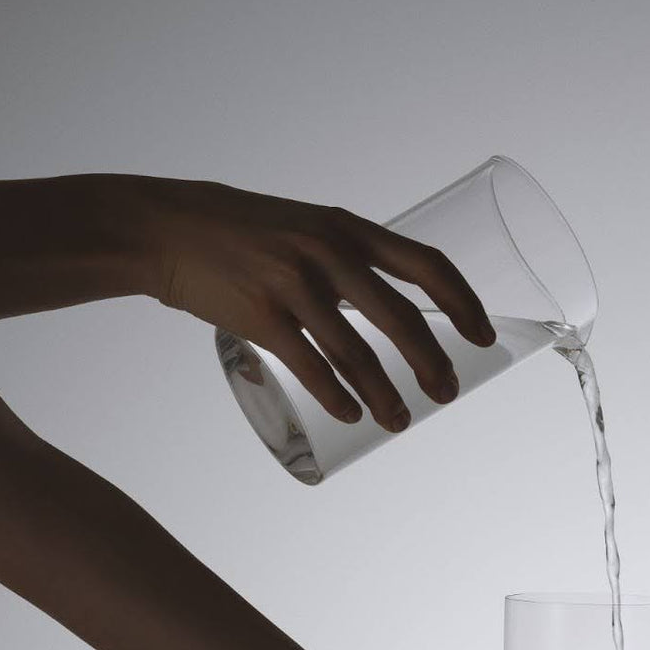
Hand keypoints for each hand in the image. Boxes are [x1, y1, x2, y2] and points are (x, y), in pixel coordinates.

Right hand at [121, 175, 496, 429]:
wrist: (165, 228)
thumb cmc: (241, 232)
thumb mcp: (306, 227)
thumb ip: (347, 259)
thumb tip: (385, 306)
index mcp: (348, 229)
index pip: (427, 264)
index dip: (464, 302)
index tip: (484, 336)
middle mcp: (329, 254)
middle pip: (402, 318)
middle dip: (432, 362)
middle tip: (448, 394)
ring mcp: (294, 285)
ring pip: (357, 353)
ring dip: (386, 395)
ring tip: (400, 421)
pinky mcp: (261, 316)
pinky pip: (311, 367)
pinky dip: (337, 397)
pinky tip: (352, 416)